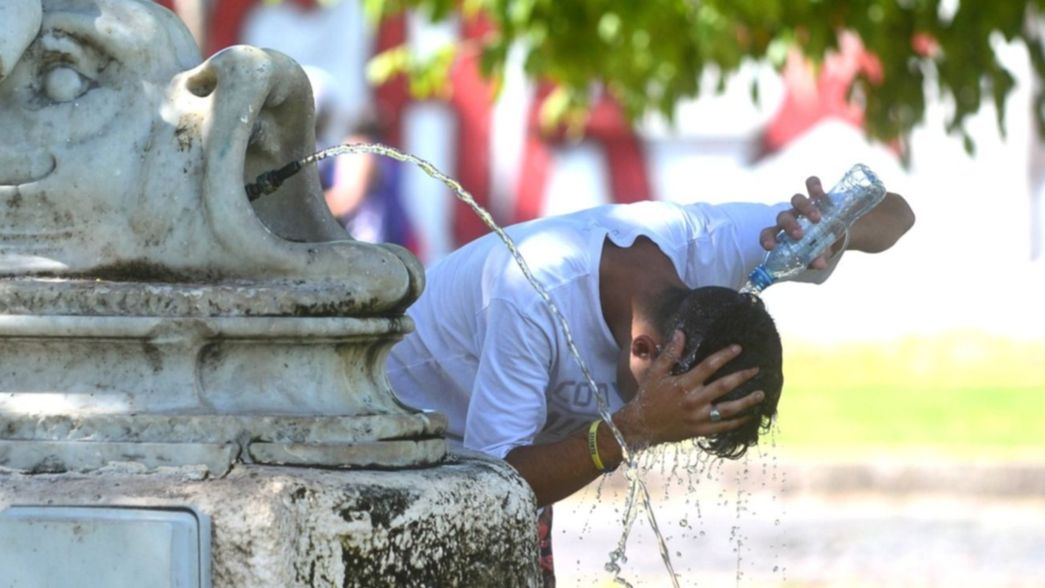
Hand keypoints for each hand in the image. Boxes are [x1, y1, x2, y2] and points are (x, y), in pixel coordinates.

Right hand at [614, 331, 763, 448]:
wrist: (642, 426)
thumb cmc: (648, 396)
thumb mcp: (655, 373)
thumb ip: (670, 354)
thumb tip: (681, 333)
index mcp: (683, 384)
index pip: (708, 366)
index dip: (724, 356)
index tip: (738, 348)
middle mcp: (693, 401)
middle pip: (723, 387)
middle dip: (742, 377)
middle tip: (757, 369)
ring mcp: (698, 418)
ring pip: (728, 409)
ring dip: (746, 402)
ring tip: (761, 394)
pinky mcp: (700, 431)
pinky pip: (722, 427)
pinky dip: (737, 422)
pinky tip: (749, 416)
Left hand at [758, 176, 832, 268]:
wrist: (838, 233)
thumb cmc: (820, 246)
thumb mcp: (818, 254)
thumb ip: (817, 259)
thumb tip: (820, 264)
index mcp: (783, 233)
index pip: (768, 233)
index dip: (766, 238)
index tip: (770, 246)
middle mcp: (791, 217)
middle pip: (783, 216)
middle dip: (790, 225)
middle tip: (799, 235)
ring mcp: (803, 206)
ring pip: (797, 200)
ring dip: (805, 208)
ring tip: (817, 219)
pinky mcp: (818, 195)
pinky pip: (811, 183)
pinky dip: (814, 185)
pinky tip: (820, 194)